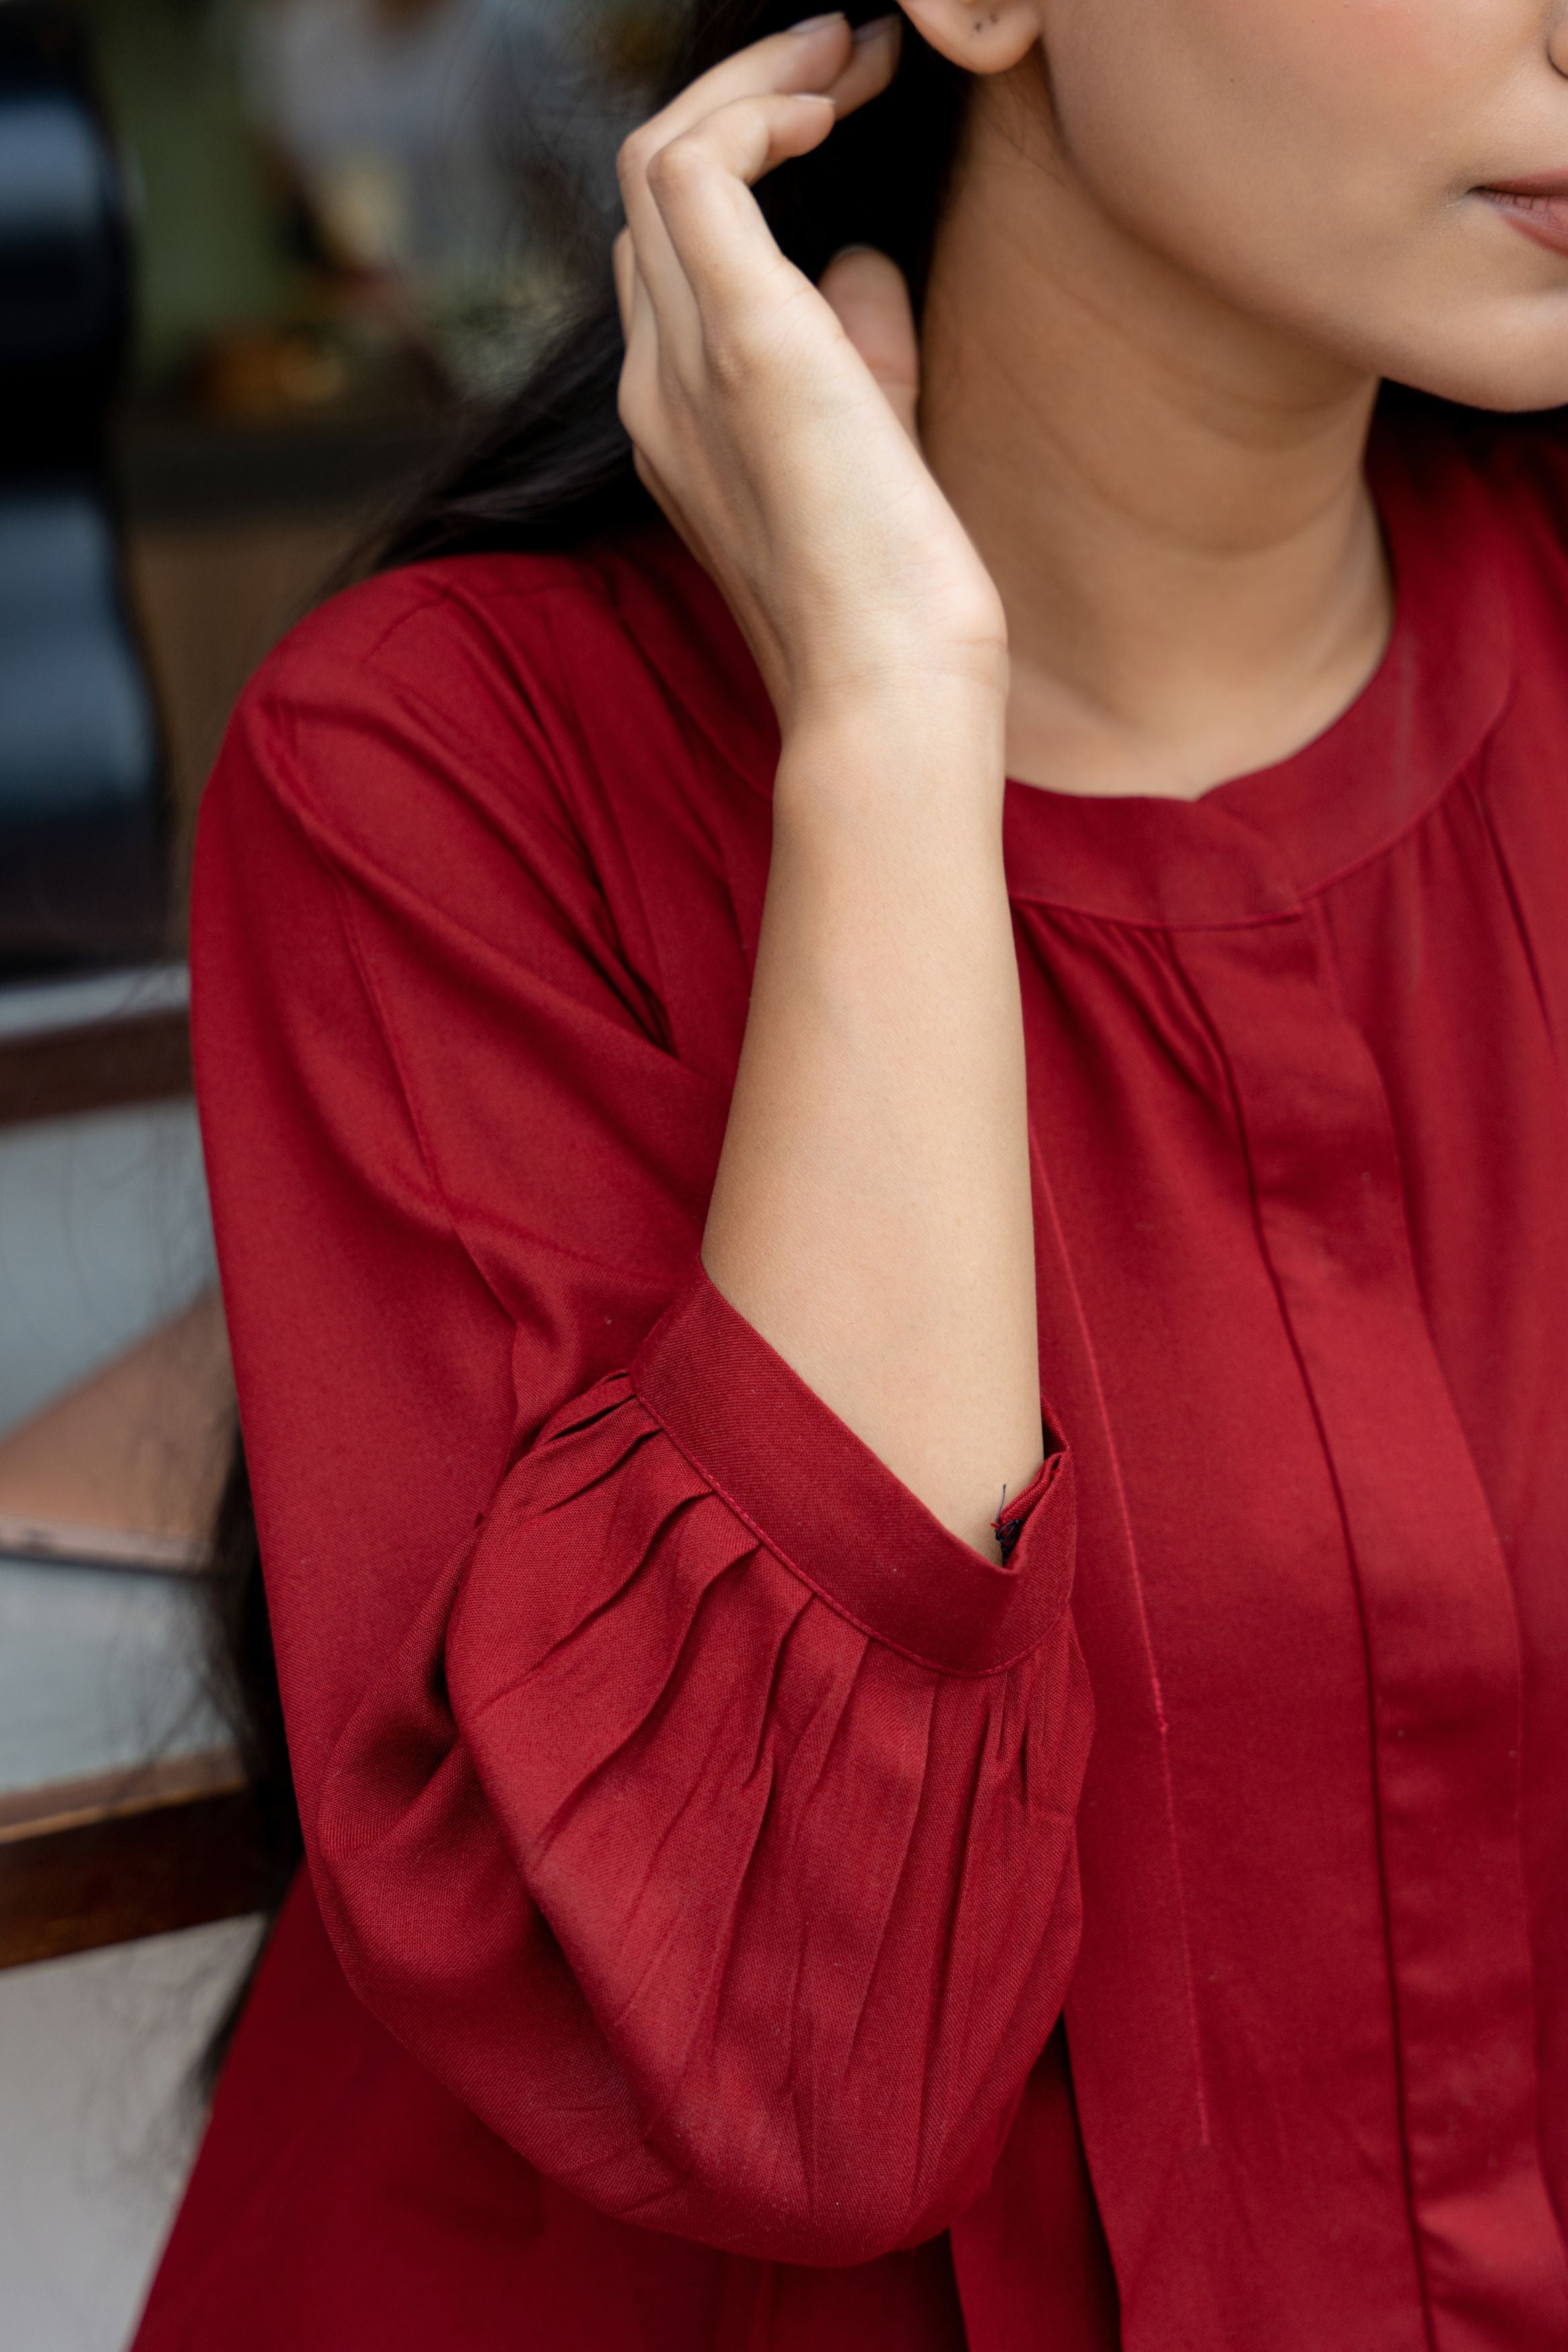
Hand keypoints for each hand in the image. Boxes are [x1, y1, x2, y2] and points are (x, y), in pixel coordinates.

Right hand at [613, 14, 1008, 735]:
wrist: (890, 688)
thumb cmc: (898, 599)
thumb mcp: (872, 445)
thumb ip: (858, 349)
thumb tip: (863, 255)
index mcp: (680, 422)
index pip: (669, 255)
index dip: (744, 163)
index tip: (839, 114)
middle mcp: (656, 388)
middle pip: (651, 191)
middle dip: (750, 95)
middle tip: (855, 57)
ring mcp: (681, 366)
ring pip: (658, 158)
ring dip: (756, 81)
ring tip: (850, 50)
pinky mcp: (738, 344)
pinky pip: (693, 168)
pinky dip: (754, 110)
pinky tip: (826, 106)